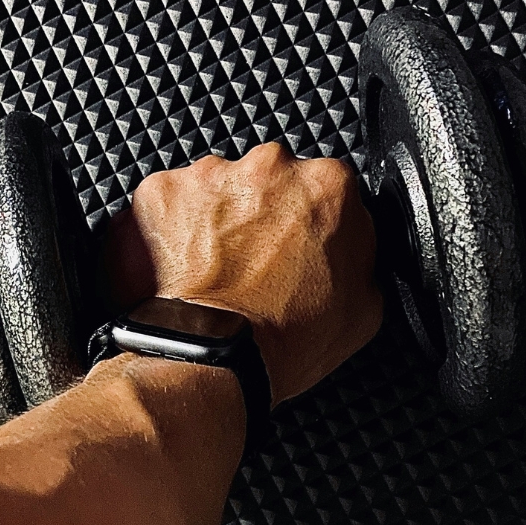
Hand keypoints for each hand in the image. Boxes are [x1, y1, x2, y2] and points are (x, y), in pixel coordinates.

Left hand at [103, 143, 382, 405]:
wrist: (214, 358)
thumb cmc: (284, 338)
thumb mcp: (365, 305)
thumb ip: (362, 252)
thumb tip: (352, 242)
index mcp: (328, 185)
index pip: (325, 189)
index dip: (310, 223)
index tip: (296, 248)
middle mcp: (270, 167)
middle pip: (268, 181)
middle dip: (260, 215)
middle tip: (252, 264)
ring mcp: (210, 175)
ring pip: (216, 188)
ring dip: (215, 220)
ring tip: (212, 271)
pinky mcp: (161, 191)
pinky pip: (167, 202)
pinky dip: (170, 228)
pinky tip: (179, 267)